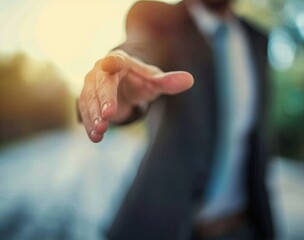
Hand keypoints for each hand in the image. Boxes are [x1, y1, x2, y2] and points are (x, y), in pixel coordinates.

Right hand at [78, 50, 193, 142]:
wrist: (122, 84)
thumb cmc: (140, 80)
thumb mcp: (154, 81)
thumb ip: (168, 82)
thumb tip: (190, 80)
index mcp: (119, 61)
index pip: (115, 60)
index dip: (112, 63)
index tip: (108, 64)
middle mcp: (101, 71)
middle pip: (100, 84)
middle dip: (102, 101)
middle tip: (107, 117)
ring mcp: (91, 85)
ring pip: (89, 100)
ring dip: (93, 116)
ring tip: (99, 133)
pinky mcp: (87, 99)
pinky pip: (85, 111)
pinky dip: (89, 124)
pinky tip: (95, 137)